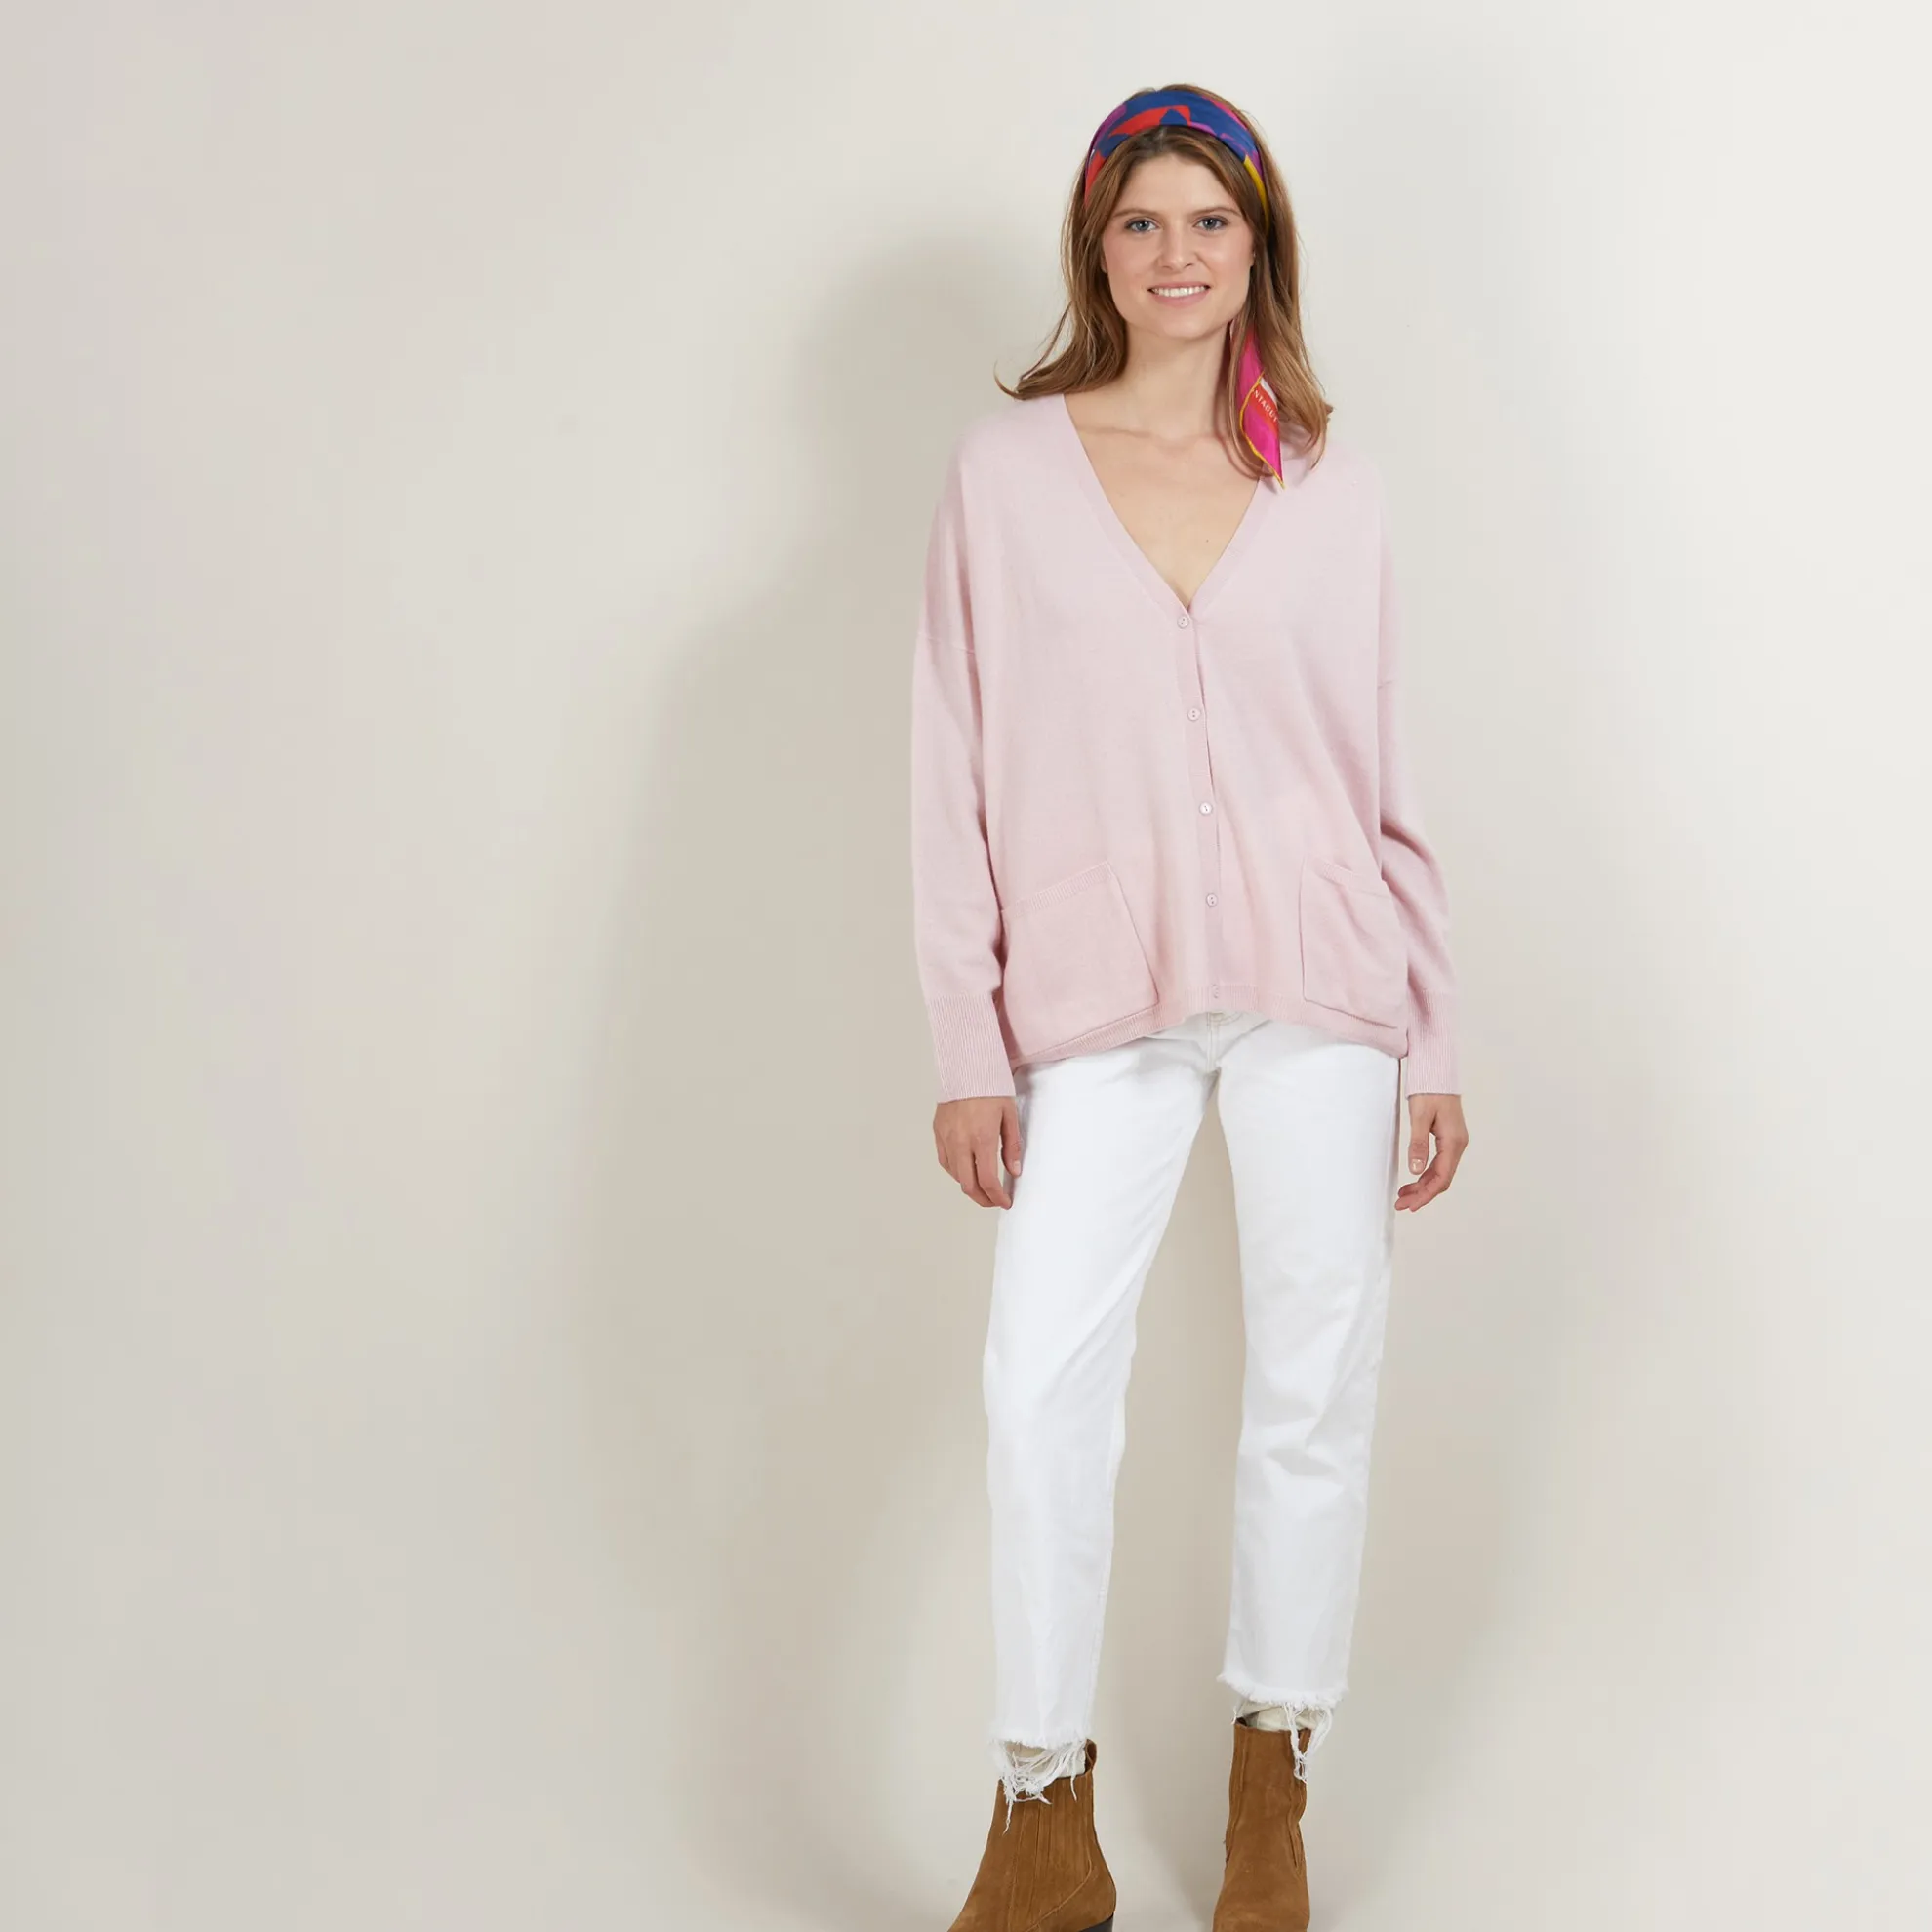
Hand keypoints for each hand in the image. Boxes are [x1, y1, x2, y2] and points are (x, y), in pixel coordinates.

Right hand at [933, 1095, 1024, 1207]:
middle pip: (968, 1185)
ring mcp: (946, 1137)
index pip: (987, 1180)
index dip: (997, 1197)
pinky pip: (944, 1160)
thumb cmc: (990, 1087)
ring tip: (983, 1185)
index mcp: (981, 1138)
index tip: (1005, 1201)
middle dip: (983, 1199)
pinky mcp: (938, 1131)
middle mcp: (961, 1142)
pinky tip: (966, 1170)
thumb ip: (1012, 1146)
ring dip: (969, 1185)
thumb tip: (1014, 1170)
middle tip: (994, 1201)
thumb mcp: (1009, 1115)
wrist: (966, 1066)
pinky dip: (956, 1171)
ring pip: (955, 1175)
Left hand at [1396, 1091, 1466, 1210]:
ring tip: (1404, 1195)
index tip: (1410, 1205)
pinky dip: (1426, 1173)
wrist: (1438, 1071)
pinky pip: (1439, 1162)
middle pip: (1441, 1178)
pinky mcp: (1448, 1137)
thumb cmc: (1430, 1090)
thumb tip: (1415, 1170)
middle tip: (1402, 1204)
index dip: (1426, 1194)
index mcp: (1453, 1142)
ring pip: (1440, 1172)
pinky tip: (1414, 1179)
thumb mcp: (1420, 1116)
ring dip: (1423, 1185)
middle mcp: (1458, 1144)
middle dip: (1422, 1194)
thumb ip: (1418, 1144)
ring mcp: (1454, 1141)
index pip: (1441, 1177)